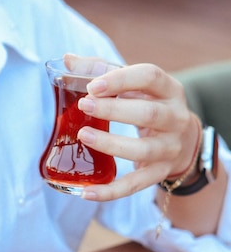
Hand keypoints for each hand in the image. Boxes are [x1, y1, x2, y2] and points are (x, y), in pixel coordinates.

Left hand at [64, 54, 199, 200]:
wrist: (183, 142)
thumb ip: (102, 72)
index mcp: (169, 90)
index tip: (93, 85)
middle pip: (149, 114)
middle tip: (84, 105)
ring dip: (112, 144)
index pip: (151, 77)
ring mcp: (170, 148)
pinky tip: (86, 192)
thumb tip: (67, 59)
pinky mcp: (159, 173)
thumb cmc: (150, 106)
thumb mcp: (135, 86)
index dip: (121, 79)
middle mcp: (176, 118)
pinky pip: (135, 185)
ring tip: (83, 136)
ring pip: (143, 150)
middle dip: (115, 109)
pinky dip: (110, 191)